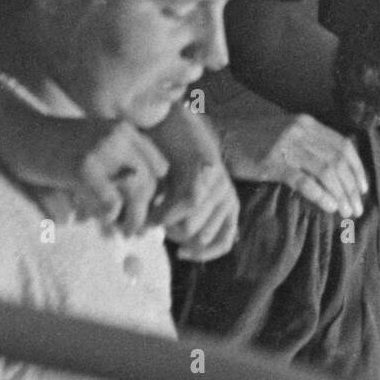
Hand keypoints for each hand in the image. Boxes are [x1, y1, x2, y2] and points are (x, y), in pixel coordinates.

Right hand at [0, 106, 169, 235]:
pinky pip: (111, 202)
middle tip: (134, 230)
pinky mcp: (83, 167)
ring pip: (137, 192)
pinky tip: (94, 218)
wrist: (18, 130)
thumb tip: (138, 208)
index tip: (144, 212)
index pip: (159, 167)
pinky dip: (107, 216)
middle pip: (151, 181)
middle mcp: (120, 136)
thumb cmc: (53, 145)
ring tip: (122, 232)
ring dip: (132, 219)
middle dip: (146, 211)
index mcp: (126, 131)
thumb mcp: (93, 146)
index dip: (156, 194)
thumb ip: (116, 167)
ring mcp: (102, 150)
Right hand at [154, 112, 238, 262]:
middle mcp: (227, 196)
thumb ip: (187, 222)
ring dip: (167, 225)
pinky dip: (166, 213)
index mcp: (226, 206)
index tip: (179, 254)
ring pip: (192, 226)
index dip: (200, 254)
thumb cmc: (172, 164)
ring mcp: (219, 184)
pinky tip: (152, 211)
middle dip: (175, 236)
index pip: (221, 243)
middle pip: (201, 239)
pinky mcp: (206, 172)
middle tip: (157, 222)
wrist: (170, 125)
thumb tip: (183, 251)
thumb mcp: (184, 197)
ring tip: (152, 212)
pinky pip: (187, 205)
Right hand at [222, 112, 367, 217]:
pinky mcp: (272, 162)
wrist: (220, 137)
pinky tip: (329, 207)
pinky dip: (321, 195)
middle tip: (358, 208)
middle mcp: (300, 131)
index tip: (363, 188)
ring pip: (326, 171)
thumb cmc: (252, 138)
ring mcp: (287, 146)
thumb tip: (334, 165)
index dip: (357, 168)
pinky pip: (304, 181)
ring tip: (347, 212)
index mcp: (306, 123)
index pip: (343, 145)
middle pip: (338, 160)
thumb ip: (308, 141)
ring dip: (341, 194)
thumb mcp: (285, 131)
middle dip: (352, 186)